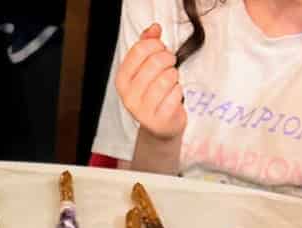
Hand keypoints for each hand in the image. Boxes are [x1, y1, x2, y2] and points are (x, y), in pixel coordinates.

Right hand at [114, 23, 185, 142]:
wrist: (160, 126)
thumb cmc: (154, 94)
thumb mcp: (146, 68)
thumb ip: (147, 45)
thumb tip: (154, 28)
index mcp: (122, 81)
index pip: (139, 50)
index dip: (155, 44)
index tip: (160, 49)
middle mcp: (129, 96)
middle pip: (155, 62)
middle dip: (168, 58)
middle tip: (170, 64)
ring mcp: (143, 111)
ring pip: (167, 77)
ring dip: (174, 76)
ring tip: (171, 81)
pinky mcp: (159, 120)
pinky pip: (176, 94)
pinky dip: (179, 92)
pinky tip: (174, 96)